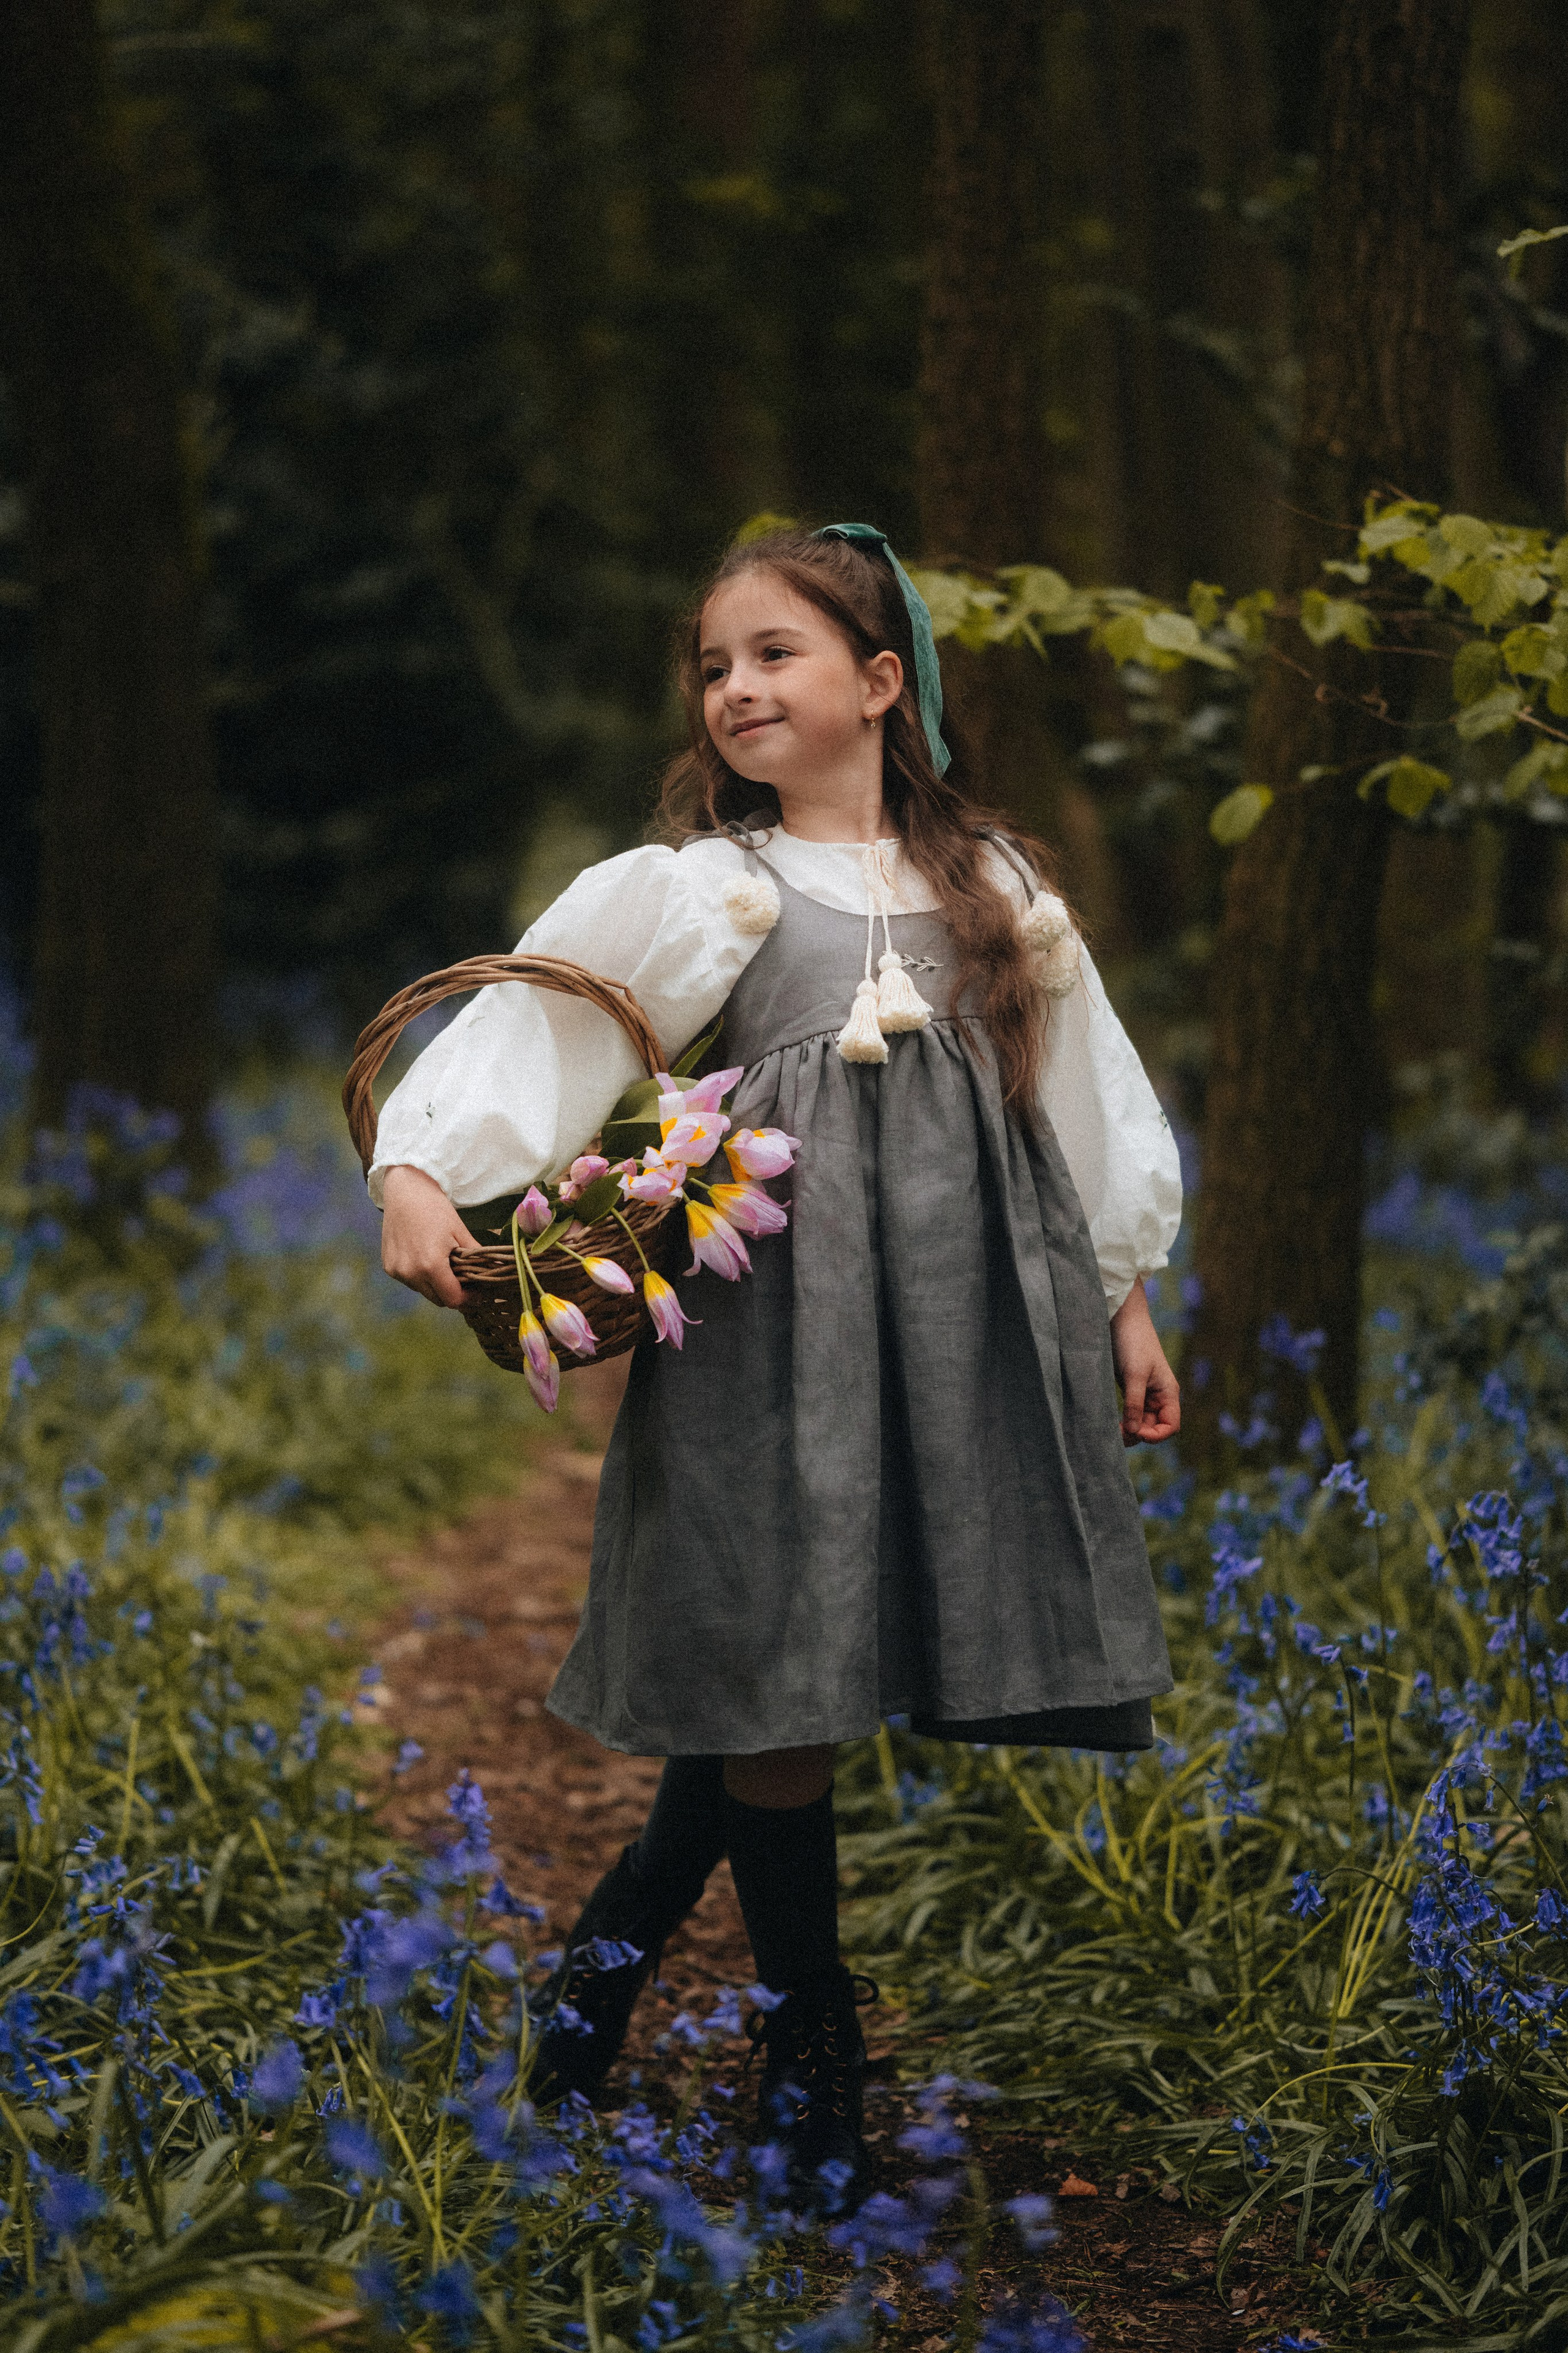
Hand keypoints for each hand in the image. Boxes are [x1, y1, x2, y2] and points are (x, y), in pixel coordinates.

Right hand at [380, 1165, 472, 1307]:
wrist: (406, 1191)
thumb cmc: (435, 1209)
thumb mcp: (460, 1232)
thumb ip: (476, 1258)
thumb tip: (492, 1273)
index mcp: (430, 1265)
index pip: (453, 1299)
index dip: (469, 1299)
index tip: (478, 1293)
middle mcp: (410, 1272)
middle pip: (438, 1299)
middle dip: (453, 1293)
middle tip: (466, 1281)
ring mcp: (397, 1271)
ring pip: (424, 1291)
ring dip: (436, 1285)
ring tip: (445, 1266)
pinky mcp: (388, 1267)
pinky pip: (410, 1281)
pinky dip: (420, 1276)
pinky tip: (425, 1258)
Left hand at [1110, 1280, 1180, 1446]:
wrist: (1121, 1316)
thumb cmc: (1132, 1341)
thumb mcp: (1134, 1375)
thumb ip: (1134, 1404)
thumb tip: (1132, 1432)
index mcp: (1168, 1392)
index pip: (1171, 1426)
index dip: (1155, 1435)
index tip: (1135, 1430)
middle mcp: (1159, 1395)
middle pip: (1154, 1427)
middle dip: (1137, 1433)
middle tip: (1115, 1433)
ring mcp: (1145, 1392)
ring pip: (1140, 1421)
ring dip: (1128, 1428)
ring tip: (1110, 1430)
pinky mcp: (1131, 1387)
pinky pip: (1130, 1411)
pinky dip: (1122, 1419)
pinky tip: (1109, 1421)